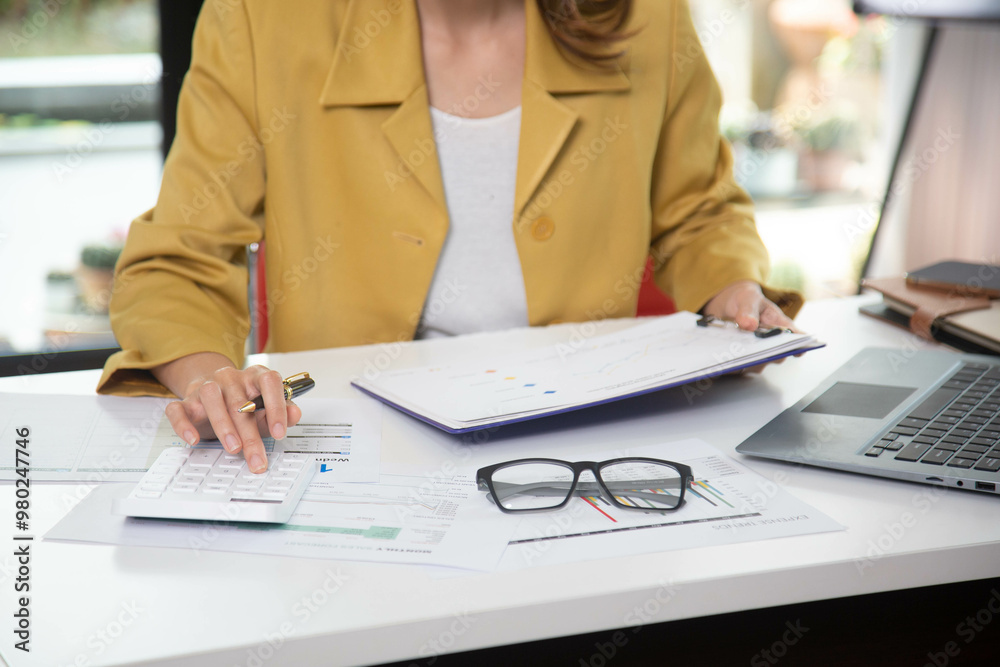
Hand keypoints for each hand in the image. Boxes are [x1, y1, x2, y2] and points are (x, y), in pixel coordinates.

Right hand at [156, 355, 301, 472]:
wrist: (213, 392)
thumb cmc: (243, 402)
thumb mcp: (266, 408)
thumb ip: (282, 412)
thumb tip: (295, 414)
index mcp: (254, 376)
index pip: (270, 382)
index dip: (277, 407)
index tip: (280, 432)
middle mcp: (230, 377)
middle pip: (240, 402)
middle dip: (250, 435)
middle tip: (257, 458)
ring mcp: (206, 386)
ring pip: (212, 399)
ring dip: (224, 426)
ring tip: (233, 448)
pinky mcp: (185, 400)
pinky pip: (178, 409)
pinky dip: (184, 424)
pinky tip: (193, 439)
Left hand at [702, 281, 799, 373]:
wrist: (729, 306)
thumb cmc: (746, 301)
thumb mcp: (748, 299)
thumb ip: (749, 310)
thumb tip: (749, 324)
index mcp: (780, 326)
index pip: (794, 338)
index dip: (798, 346)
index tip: (798, 350)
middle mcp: (771, 343)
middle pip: (776, 356)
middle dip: (767, 356)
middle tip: (757, 353)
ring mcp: (757, 353)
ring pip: (757, 365)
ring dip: (747, 363)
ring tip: (734, 356)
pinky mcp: (742, 359)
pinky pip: (738, 367)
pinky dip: (731, 364)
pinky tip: (722, 359)